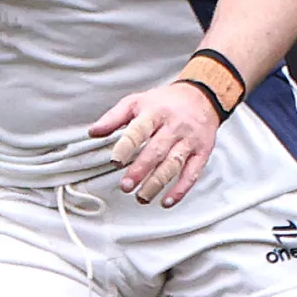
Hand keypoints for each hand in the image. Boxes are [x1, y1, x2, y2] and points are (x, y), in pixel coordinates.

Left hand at [90, 83, 222, 206]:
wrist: (203, 96)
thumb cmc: (167, 102)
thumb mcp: (137, 101)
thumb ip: (114, 117)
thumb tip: (94, 131)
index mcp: (155, 113)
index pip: (139, 131)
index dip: (126, 147)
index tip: (115, 161)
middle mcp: (174, 126)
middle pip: (157, 150)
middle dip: (141, 170)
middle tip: (126, 186)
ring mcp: (189, 140)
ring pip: (174, 164)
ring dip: (157, 183)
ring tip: (142, 197)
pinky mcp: (202, 152)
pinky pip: (193, 173)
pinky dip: (181, 189)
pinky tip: (168, 200)